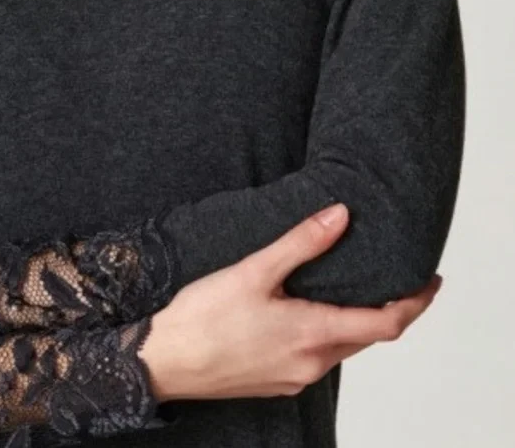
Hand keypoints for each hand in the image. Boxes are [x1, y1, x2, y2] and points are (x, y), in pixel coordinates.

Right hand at [140, 204, 441, 400]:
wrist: (163, 362)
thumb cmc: (203, 318)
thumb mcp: (254, 270)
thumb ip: (301, 242)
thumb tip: (340, 215)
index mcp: (313, 334)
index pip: (386, 324)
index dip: (415, 303)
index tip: (432, 282)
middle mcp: (312, 363)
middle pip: (367, 336)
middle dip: (389, 309)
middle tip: (398, 278)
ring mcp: (294, 377)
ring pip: (341, 347)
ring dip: (356, 321)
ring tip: (356, 288)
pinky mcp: (276, 380)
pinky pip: (317, 356)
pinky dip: (328, 332)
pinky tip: (310, 311)